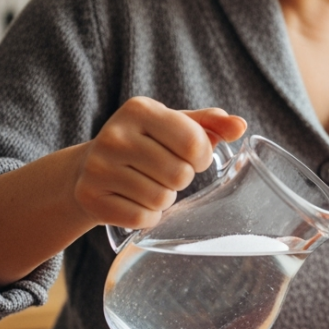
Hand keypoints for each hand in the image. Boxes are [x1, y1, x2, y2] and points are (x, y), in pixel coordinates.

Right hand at [71, 96, 246, 228]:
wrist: (88, 168)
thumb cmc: (145, 144)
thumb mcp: (175, 125)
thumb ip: (211, 124)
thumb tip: (240, 126)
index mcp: (139, 109)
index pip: (193, 142)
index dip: (202, 157)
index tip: (193, 158)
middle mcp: (114, 135)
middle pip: (179, 174)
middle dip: (181, 179)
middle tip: (165, 173)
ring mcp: (98, 167)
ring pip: (161, 199)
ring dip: (164, 199)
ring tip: (148, 185)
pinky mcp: (90, 197)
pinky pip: (141, 219)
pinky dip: (147, 217)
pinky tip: (134, 201)